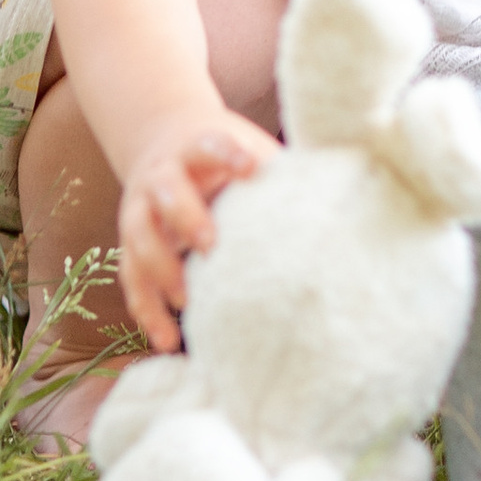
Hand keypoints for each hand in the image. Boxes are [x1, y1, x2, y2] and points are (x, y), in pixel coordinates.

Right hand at [116, 105, 280, 350]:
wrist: (165, 140)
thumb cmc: (225, 154)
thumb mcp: (248, 149)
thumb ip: (282, 169)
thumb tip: (349, 186)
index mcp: (194, 148)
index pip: (207, 146)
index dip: (226, 155)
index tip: (251, 169)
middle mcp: (160, 176)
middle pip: (165, 193)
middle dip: (186, 217)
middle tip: (211, 245)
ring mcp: (139, 211)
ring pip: (138, 239)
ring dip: (161, 270)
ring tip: (187, 302)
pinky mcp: (131, 245)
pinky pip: (132, 280)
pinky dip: (147, 310)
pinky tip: (167, 340)